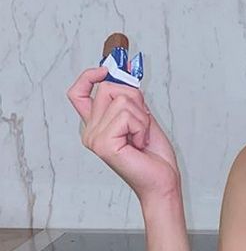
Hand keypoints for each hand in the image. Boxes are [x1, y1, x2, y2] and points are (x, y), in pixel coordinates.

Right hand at [67, 66, 180, 203]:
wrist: (162, 180)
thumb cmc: (153, 153)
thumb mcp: (141, 116)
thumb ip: (128, 97)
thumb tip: (122, 72)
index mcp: (96, 124)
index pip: (78, 93)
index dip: (89, 76)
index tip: (106, 70)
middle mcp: (89, 131)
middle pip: (109, 89)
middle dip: (136, 101)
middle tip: (141, 125)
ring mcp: (93, 138)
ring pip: (122, 99)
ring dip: (141, 116)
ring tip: (141, 137)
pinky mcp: (103, 144)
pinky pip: (126, 115)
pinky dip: (141, 126)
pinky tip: (140, 143)